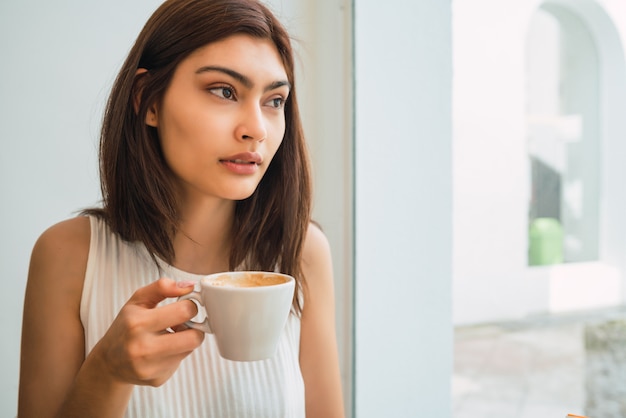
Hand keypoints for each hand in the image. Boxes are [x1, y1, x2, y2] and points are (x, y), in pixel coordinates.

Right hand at [90, 278, 204, 386]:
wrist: (109, 361)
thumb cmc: (126, 326)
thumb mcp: (138, 300)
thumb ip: (162, 287)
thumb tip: (189, 286)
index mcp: (138, 323)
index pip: (185, 311)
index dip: (190, 305)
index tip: (184, 306)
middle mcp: (142, 348)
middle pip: (194, 338)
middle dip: (194, 328)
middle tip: (183, 323)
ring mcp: (150, 367)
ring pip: (189, 350)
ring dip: (184, 341)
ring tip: (169, 336)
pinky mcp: (157, 380)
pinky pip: (180, 363)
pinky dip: (176, 355)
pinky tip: (162, 351)